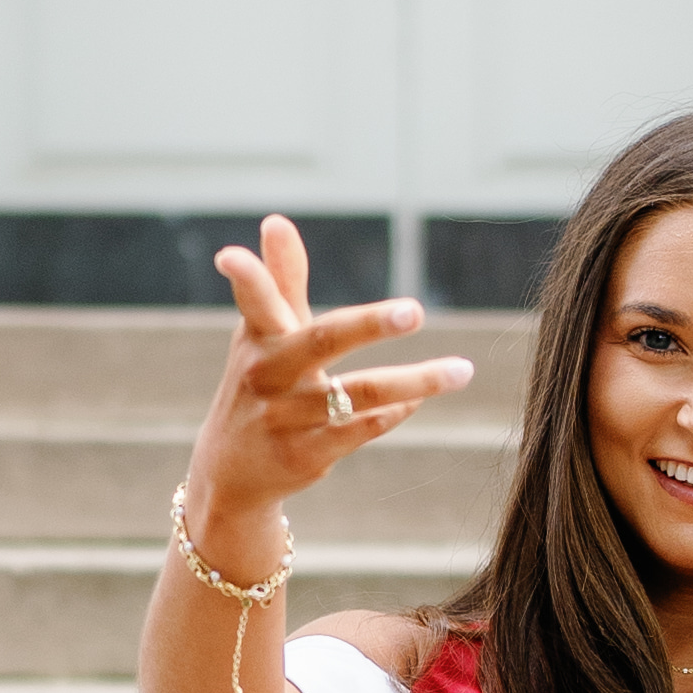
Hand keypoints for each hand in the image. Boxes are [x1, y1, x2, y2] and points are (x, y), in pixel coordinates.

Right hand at [182, 211, 473, 533]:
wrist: (232, 471)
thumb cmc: (260, 383)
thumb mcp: (264, 335)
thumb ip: (281, 280)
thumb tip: (277, 220)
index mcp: (258, 337)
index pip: (254, 300)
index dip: (246, 276)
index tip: (230, 256)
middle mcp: (267, 374)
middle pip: (324, 341)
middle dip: (370, 324)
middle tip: (415, 310)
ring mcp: (284, 418)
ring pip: (359, 393)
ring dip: (416, 382)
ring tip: (463, 370)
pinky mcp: (303, 455)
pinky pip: (362, 429)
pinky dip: (396, 411)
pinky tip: (420, 399)